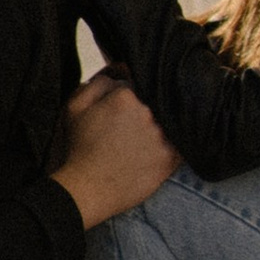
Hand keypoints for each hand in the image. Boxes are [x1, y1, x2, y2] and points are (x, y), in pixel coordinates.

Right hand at [49, 73, 179, 230]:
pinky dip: (180, 138)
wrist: (86, 190)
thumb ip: (99, 81)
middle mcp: (148, 112)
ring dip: (167, 118)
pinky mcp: (170, 158)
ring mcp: (162, 135)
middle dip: (153, 102)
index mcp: (125, 96)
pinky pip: (184, 140)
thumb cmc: (78, 148)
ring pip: (172, 116)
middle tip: (141, 118)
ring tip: (154, 130)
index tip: (134, 98)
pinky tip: (172, 140)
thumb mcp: (75, 106)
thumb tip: (122, 69)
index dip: (137, 88)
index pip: (140, 79)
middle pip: (158, 96)